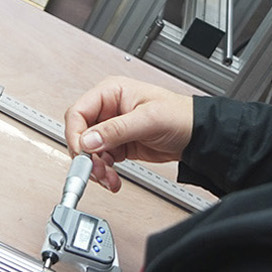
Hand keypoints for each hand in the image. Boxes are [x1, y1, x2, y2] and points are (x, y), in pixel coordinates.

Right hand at [64, 77, 191, 192]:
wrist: (196, 135)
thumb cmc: (179, 115)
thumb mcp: (148, 119)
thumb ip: (116, 129)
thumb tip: (89, 140)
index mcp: (111, 93)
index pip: (78, 112)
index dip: (76, 133)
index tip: (82, 152)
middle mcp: (108, 110)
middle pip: (81, 134)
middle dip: (87, 155)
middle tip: (97, 170)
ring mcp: (112, 129)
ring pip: (89, 151)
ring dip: (96, 168)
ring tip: (109, 178)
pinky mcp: (117, 145)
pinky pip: (101, 160)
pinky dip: (105, 172)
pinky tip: (113, 179)